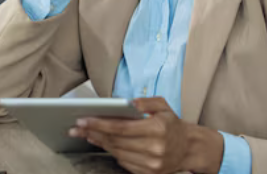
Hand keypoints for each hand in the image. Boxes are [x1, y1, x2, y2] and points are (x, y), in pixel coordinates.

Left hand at [69, 98, 222, 173]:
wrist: (188, 149)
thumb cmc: (172, 125)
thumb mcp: (164, 106)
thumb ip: (147, 102)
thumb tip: (130, 102)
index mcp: (157, 129)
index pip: (121, 128)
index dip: (100, 124)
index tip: (83, 120)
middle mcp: (154, 149)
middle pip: (116, 142)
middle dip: (93, 133)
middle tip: (77, 127)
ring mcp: (151, 164)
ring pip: (117, 153)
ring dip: (100, 143)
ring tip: (87, 134)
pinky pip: (124, 163)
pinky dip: (112, 152)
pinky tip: (104, 143)